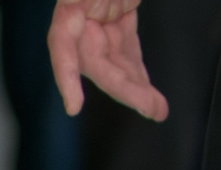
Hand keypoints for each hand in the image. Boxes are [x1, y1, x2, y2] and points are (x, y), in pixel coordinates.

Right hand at [50, 0, 164, 119]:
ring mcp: (100, 21)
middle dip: (124, 88)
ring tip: (157, 109)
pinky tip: (146, 89)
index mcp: (70, 7)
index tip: (74, 106)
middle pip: (99, 63)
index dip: (67, 77)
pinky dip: (135, 70)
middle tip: (149, 107)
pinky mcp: (119, 17)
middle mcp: (82, 20)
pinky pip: (126, 47)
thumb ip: (82, 1)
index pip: (63, 45)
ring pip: (115, 61)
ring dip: (136, 87)